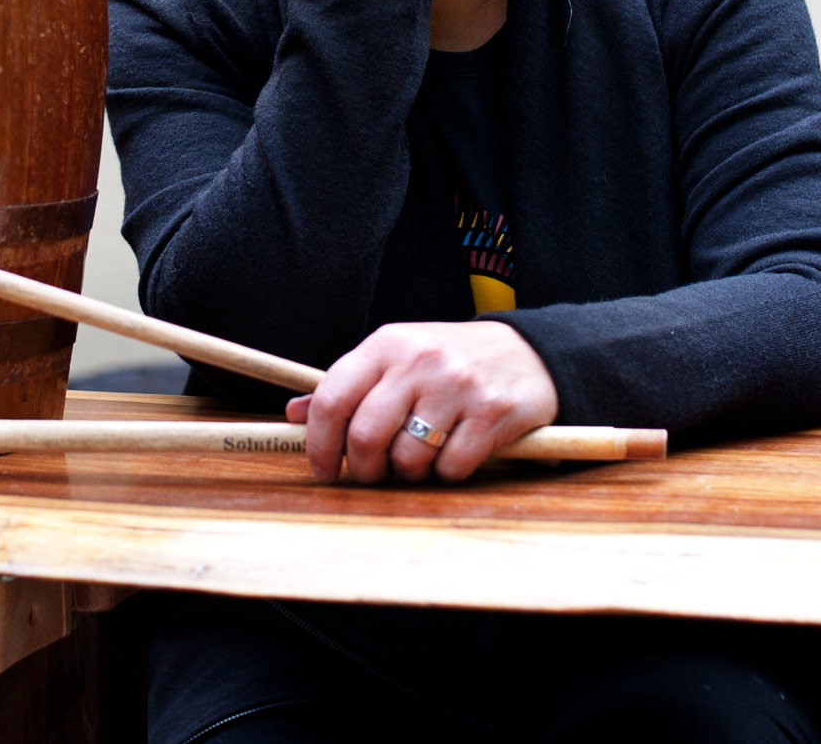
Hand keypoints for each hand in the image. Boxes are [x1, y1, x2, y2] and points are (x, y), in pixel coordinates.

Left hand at [285, 321, 558, 483]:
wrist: (528, 351)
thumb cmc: (447, 360)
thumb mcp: (394, 359)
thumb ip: (346, 387)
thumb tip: (293, 414)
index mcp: (386, 345)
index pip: (332, 399)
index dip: (319, 444)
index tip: (324, 470)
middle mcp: (418, 361)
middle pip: (366, 435)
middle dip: (364, 469)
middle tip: (373, 475)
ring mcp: (457, 386)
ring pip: (407, 457)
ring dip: (407, 473)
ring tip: (418, 458)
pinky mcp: (492, 413)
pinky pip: (451, 467)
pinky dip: (446, 473)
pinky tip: (452, 454)